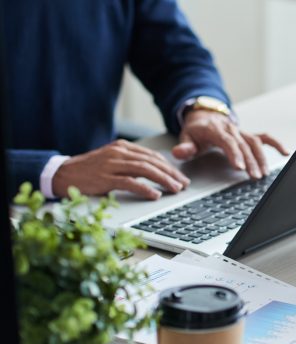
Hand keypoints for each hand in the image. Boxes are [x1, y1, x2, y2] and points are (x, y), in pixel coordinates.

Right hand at [53, 140, 189, 199]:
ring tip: (175, 189)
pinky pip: (129, 182)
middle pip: (152, 162)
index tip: (181, 177)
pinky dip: (145, 188)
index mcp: (122, 147)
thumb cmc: (89, 169)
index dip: (169, 167)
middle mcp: (118, 153)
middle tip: (184, 184)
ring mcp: (111, 165)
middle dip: (171, 173)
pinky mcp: (104, 178)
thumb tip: (157, 168)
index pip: (152, 156)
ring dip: (163, 180)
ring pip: (144, 170)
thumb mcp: (112, 160)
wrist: (62, 173)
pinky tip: (155, 194)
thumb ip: (132, 161)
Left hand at [172, 110, 287, 179]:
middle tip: (254, 177)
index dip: (234, 154)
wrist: (205, 116)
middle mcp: (232, 129)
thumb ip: (184, 146)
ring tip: (263, 173)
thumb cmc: (196, 131)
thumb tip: (180, 152)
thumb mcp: (186, 137)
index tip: (239, 167)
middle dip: (250, 161)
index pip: (227, 141)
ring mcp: (242, 131)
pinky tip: (285, 153)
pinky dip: (276, 144)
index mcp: (216, 129)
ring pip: (255, 143)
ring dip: (261, 158)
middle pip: (244, 145)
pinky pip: (265, 137)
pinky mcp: (249, 134)